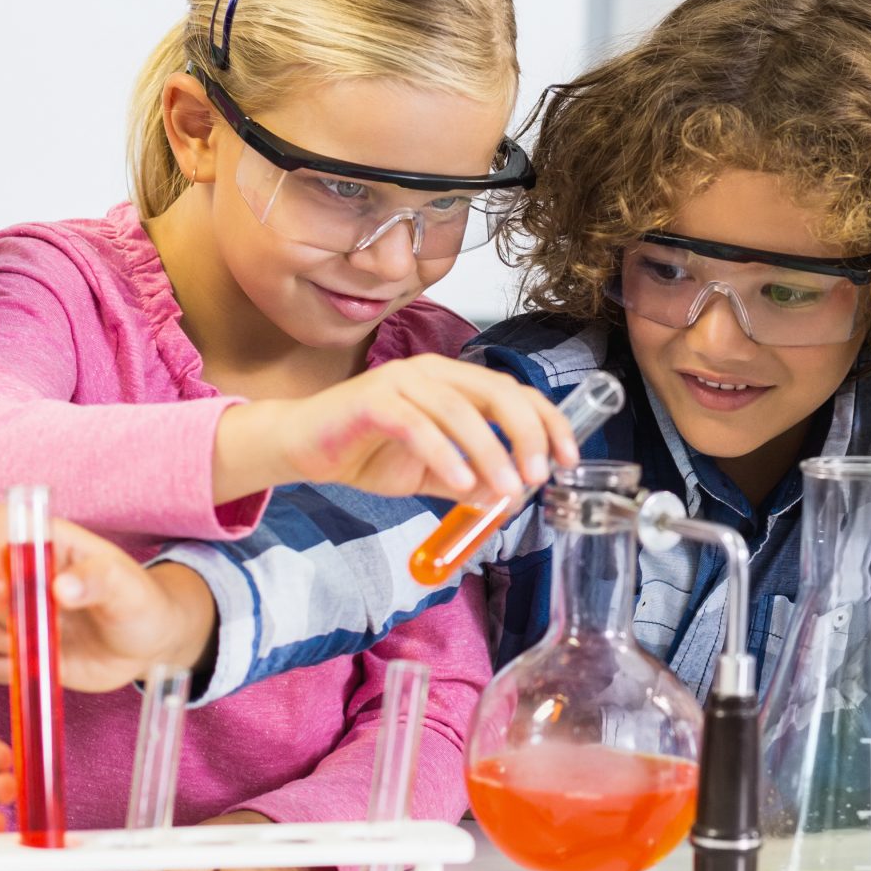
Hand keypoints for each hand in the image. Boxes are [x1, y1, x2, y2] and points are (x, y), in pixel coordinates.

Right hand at [0, 504, 218, 691]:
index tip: (5, 582)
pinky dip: (0, 667)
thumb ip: (100, 579)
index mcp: (44, 543)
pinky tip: (35, 665)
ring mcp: (10, 613)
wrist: (147, 647)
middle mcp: (18, 573)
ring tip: (37, 644)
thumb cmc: (140, 604)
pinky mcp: (11, 650)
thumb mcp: (129, 587)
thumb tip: (61, 587)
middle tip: (38, 621)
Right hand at [222, 356, 577, 503]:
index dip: (548, 423)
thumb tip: (507, 498)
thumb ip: (468, 480)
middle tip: (538, 477)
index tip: (568, 460)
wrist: (302, 448)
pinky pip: (418, 426)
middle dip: (527, 434)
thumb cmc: (366, 451)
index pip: (515, 393)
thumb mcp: (430, 472)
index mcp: (453, 382)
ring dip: (490, 452)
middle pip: (497, 392)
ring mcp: (401, 382)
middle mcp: (432, 372)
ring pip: (461, 411)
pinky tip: (462, 484)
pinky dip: (445, 455)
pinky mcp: (373, 401)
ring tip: (505, 491)